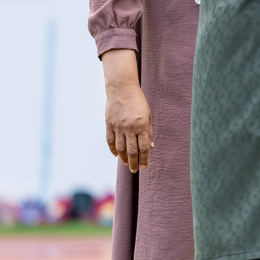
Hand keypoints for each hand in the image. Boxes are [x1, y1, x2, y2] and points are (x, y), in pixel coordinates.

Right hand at [101, 49, 152, 172]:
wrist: (122, 89)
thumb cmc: (138, 102)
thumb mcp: (148, 116)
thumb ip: (148, 132)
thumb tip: (150, 147)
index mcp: (142, 125)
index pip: (144, 147)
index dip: (144, 159)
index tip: (145, 167)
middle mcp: (129, 128)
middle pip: (132, 150)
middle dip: (134, 163)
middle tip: (135, 170)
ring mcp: (118, 126)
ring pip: (120, 147)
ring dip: (124, 158)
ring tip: (127, 164)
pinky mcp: (109, 124)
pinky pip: (110, 140)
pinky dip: (112, 149)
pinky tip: (116, 155)